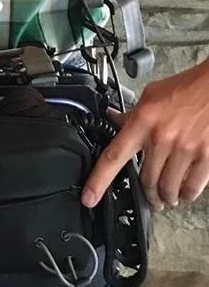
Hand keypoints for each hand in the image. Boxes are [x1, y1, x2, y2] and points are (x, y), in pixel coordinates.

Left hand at [82, 59, 208, 209]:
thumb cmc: (187, 88)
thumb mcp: (151, 95)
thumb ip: (132, 113)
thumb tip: (114, 119)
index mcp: (143, 121)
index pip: (114, 156)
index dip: (98, 181)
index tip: (89, 197)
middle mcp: (162, 137)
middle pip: (145, 180)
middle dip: (147, 195)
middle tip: (149, 198)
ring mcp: (185, 149)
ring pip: (168, 189)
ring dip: (166, 198)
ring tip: (166, 198)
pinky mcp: (206, 157)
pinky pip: (192, 188)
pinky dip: (186, 194)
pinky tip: (184, 192)